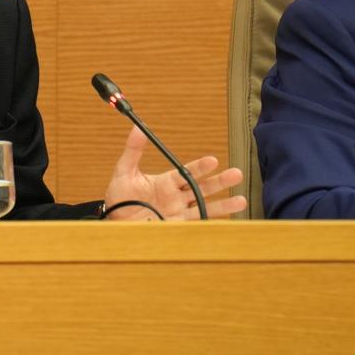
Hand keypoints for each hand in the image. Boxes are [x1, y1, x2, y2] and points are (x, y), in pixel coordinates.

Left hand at [102, 126, 245, 220]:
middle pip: (202, 188)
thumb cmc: (119, 196)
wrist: (113, 220)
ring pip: (204, 207)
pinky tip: (224, 223)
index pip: (187, 172)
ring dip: (222, 205)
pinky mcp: (173, 228)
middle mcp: (176, 197)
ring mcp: (177, 213)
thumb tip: (137, 127)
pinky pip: (193, 226)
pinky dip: (208, 224)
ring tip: (241, 201)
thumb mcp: (124, 171)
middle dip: (220, 182)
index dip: (200, 167)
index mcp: (167, 182)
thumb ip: (133, 150)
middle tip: (237, 174)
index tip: (213, 161)